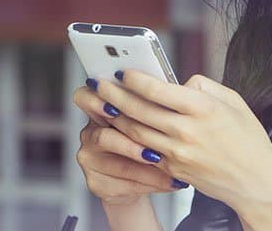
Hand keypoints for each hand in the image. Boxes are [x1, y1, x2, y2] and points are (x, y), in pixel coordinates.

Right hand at [72, 83, 182, 204]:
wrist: (141, 179)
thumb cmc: (147, 142)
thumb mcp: (151, 121)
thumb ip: (158, 105)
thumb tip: (187, 86)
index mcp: (100, 112)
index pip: (85, 98)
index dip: (95, 102)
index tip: (114, 108)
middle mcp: (90, 134)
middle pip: (102, 137)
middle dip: (132, 146)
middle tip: (156, 153)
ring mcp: (90, 160)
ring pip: (118, 165)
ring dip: (148, 169)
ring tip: (171, 171)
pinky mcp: (96, 183)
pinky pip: (124, 184)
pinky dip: (150, 184)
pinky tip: (168, 182)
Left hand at [92, 70, 271, 210]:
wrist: (256, 183)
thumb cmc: (248, 141)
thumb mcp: (234, 102)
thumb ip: (204, 86)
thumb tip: (177, 81)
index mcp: (204, 109)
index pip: (159, 90)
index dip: (135, 80)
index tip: (122, 72)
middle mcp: (188, 131)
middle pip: (140, 110)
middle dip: (115, 95)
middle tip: (99, 83)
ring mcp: (178, 153)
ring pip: (136, 132)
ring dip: (115, 116)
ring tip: (102, 103)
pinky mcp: (173, 169)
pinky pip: (144, 150)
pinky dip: (128, 138)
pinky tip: (118, 127)